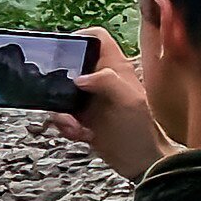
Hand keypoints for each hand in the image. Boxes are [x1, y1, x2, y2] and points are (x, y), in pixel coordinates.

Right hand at [49, 26, 168, 181]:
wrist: (141, 163)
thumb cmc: (141, 130)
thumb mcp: (129, 101)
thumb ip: (108, 81)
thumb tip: (79, 79)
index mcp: (115, 68)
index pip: (97, 38)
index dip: (80, 37)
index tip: (65, 53)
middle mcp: (101, 80)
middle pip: (70, 65)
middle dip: (60, 82)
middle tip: (61, 97)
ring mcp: (90, 99)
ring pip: (61, 93)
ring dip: (61, 111)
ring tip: (74, 126)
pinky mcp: (82, 118)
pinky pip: (62, 115)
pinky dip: (65, 126)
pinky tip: (80, 135)